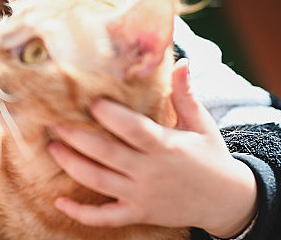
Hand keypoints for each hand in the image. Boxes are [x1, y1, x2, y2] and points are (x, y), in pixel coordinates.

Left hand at [47, 61, 257, 237]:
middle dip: (77, 137)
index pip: (132, 128)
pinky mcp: (139, 214)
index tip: (90, 100)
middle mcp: (150, 171)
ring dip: (72, 165)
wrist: (226, 200)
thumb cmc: (211, 156)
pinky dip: (80, 213)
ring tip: (53, 148)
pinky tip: (60, 201)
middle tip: (56, 122)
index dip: (109, 115)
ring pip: (99, 181)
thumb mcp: (201, 123)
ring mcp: (142, 196)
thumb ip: (185, 94)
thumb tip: (181, 62)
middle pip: (106, 153)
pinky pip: (105, 218)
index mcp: (165, 145)